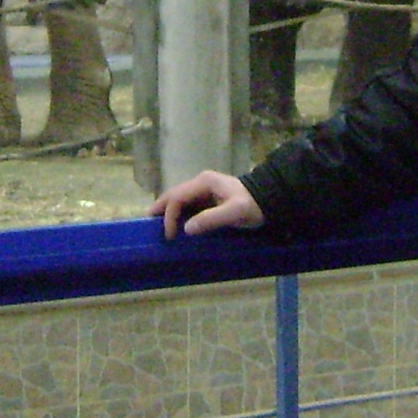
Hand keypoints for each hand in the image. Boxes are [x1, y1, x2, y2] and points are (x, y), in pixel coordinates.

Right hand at [152, 170, 266, 238]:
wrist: (268, 200)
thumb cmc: (253, 206)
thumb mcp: (235, 213)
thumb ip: (211, 219)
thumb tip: (186, 229)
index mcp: (204, 182)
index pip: (177, 197)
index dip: (169, 215)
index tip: (169, 235)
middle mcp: (200, 182)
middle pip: (173, 194)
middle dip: (160, 209)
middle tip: (148, 226)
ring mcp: (203, 189)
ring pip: (178, 199)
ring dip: (167, 212)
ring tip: (157, 227)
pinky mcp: (207, 197)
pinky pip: (187, 204)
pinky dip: (177, 214)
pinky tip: (173, 224)